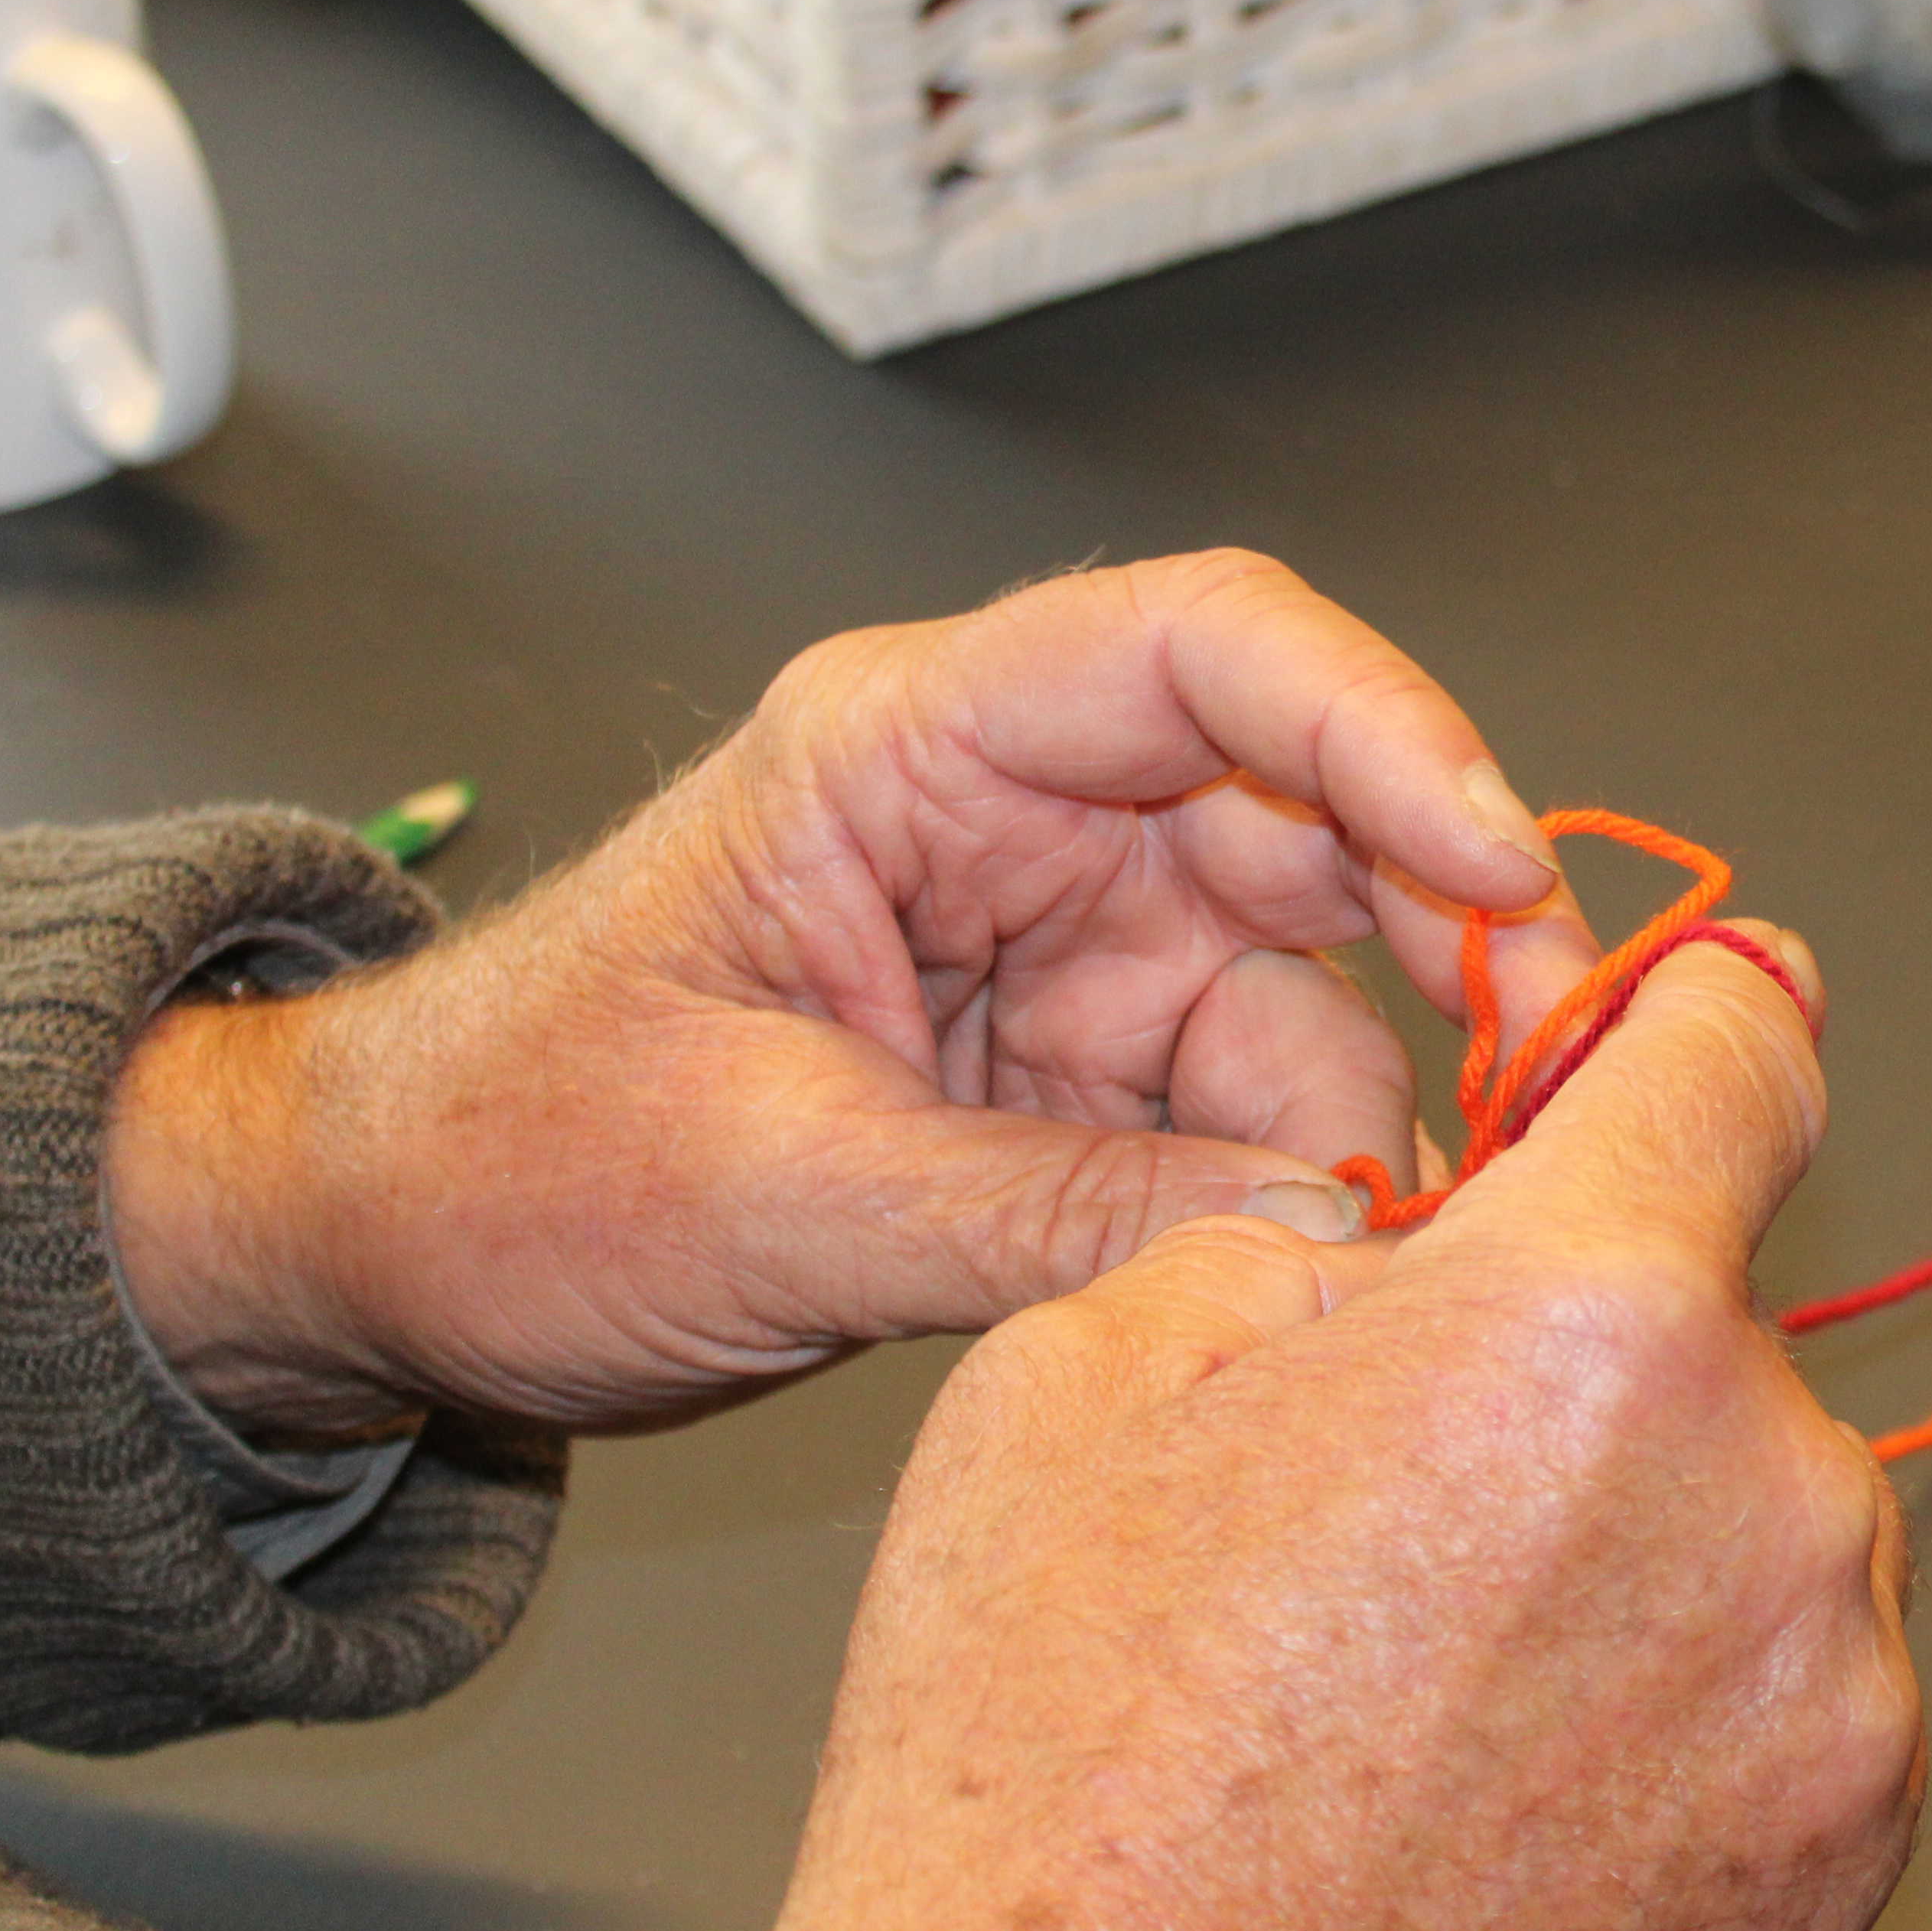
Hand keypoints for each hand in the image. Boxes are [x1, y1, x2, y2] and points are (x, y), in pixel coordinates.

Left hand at [107, 551, 1601, 1436]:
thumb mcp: (768, 1192)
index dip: (1382, 733)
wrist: (378, 1252)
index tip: (1497, 867)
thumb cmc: (497, 1153)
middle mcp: (1017, 823)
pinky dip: (1297, 1201)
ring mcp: (1061, 952)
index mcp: (910, 751)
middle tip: (1552, 1084)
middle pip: (1311, 819)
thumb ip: (1046, 1218)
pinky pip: (1250, 1120)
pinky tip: (1308, 1280)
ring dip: (1361, 1123)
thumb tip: (1314, 1233)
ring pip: (1310, 996)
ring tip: (1370, 1256)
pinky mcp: (1077, 1081)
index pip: (1204, 650)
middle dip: (1448, 937)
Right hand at [720, 928, 1913, 1930]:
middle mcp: (1760, 1483)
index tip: (1705, 1001)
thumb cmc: (1062, 1770)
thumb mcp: (1107, 1359)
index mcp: (1585, 1317)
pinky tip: (1509, 1781)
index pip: (1735, 1055)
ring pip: (1759, 1509)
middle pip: (1716, 1324)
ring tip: (1429, 1683)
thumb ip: (1336, 1233)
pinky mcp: (1850, 1839)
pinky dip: (1688, 1699)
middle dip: (1588, 1363)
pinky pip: (1796, 1682)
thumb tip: (1440, 1228)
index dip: (1700, 1011)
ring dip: (1647, 1541)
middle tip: (1402, 1504)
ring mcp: (1833, 1681)